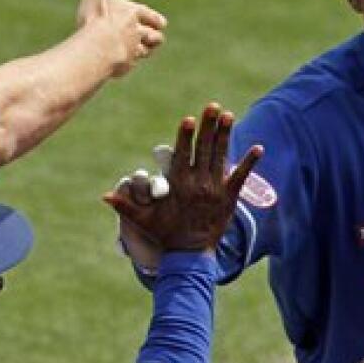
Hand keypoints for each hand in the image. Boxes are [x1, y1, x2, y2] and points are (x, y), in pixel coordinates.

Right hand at [76, 0, 166, 76]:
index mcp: (133, 13)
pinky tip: (121, 64)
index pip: (150, 16)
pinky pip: (129, 65)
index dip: (154, 19)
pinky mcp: (125, 66)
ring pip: (145, 52)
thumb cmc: (97, 17)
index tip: (161, 23)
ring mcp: (133, 51)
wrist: (98, 48)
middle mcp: (137, 33)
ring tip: (140, 52)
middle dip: (154, 38)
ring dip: (144, 51)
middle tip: (156, 39)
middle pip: (153, 37)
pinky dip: (128, 63)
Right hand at [105, 104, 261, 252]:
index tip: (189, 119)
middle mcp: (198, 184)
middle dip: (208, 126)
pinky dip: (250, 162)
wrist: (190, 255)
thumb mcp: (143, 221)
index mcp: (178, 185)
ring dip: (225, 135)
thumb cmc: (165, 235)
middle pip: (204, 149)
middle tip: (214, 107)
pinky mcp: (229, 198)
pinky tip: (259, 148)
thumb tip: (104, 196)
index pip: (182, 155)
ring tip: (229, 115)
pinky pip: (241, 177)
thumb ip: (125, 205)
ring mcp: (215, 190)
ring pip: (220, 157)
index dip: (185, 136)